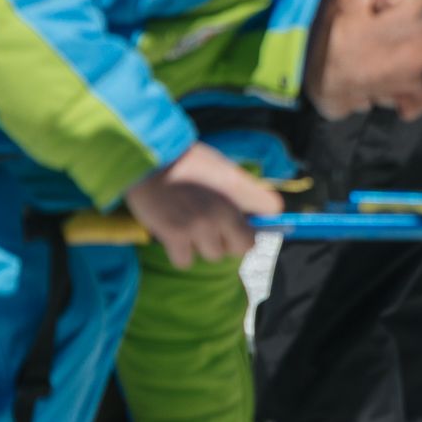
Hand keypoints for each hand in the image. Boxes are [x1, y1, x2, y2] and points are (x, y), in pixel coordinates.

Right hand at [122, 142, 278, 267]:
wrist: (148, 161)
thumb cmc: (186, 161)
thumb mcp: (222, 168)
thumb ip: (238, 190)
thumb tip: (252, 213)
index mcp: (238, 187)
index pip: (273, 209)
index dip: (263, 216)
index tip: (251, 219)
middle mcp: (223, 210)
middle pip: (245, 246)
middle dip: (233, 242)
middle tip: (218, 231)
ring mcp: (199, 225)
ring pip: (214, 255)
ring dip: (204, 247)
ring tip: (192, 229)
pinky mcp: (175, 236)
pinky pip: (186, 260)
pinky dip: (181, 253)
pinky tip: (175, 237)